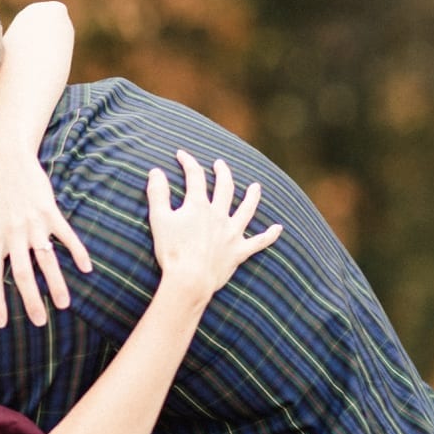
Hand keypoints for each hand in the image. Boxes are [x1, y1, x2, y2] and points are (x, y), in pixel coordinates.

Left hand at [0, 159, 92, 327]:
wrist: (7, 161)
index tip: (3, 323)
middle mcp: (12, 234)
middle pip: (21, 275)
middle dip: (31, 301)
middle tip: (39, 322)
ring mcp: (33, 224)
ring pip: (46, 260)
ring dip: (56, 284)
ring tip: (65, 304)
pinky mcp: (50, 213)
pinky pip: (66, 236)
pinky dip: (77, 252)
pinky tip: (87, 269)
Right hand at [146, 150, 282, 297]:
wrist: (189, 279)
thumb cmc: (171, 250)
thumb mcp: (158, 219)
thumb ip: (157, 193)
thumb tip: (155, 171)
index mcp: (199, 206)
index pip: (195, 177)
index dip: (188, 162)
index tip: (181, 155)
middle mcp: (219, 215)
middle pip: (225, 188)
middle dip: (222, 173)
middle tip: (220, 164)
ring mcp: (231, 233)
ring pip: (246, 210)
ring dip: (252, 197)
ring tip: (256, 187)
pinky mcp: (238, 252)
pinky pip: (258, 242)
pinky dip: (269, 235)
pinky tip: (278, 229)